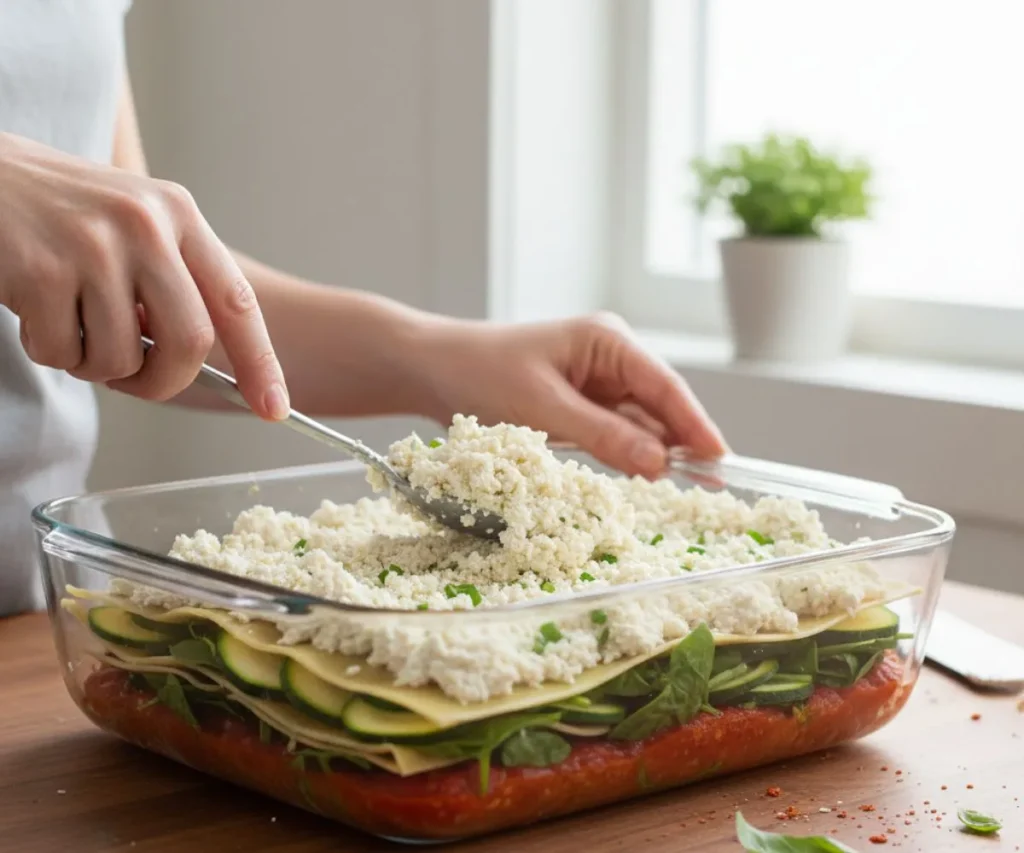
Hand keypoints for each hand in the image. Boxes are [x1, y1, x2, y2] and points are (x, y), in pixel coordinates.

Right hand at [0, 132, 287, 417]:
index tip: (274, 407)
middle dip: (164, 381)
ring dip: (93, 365)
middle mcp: (146, 225)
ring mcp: (93, 246)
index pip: (238, 301)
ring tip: (69, 324)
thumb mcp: (131, 226)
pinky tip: (33, 309)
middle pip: (190, 343)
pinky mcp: (42, 270)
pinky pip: (63, 353)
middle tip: (134, 381)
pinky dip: (49, 350)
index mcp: (178, 214)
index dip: (260, 362)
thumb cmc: (59, 213)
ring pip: (122, 358)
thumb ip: (171, 283)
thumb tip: (199, 365)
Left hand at [415, 312, 727, 477]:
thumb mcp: (542, 410)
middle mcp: (609, 357)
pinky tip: (639, 478)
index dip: (696, 425)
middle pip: (658, 406)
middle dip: (680, 444)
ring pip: (638, 424)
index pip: (665, 386)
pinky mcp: (580, 404)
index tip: (721, 460)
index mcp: (607, 341)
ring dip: (652, 454)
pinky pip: (613, 432)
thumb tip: (659, 464)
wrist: (433, 371)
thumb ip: (603, 436)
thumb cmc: (481, 376)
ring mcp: (595, 381)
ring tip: (681, 490)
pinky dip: (624, 454)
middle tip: (709, 487)